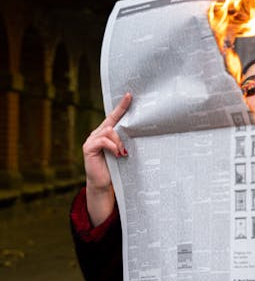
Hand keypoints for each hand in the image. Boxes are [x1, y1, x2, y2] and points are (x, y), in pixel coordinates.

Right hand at [82, 92, 131, 224]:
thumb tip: (139, 132)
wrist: (103, 185)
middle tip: (131, 135)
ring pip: (108, 130)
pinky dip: (112, 146)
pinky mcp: (88, 148)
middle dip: (122, 126)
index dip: (121, 106)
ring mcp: (91, 140)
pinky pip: (103, 140)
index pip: (114, 117)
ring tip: (123, 153)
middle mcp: (97, 134)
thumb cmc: (115, 169)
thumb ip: (125, 142)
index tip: (130, 95)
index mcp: (105, 133)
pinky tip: (117, 154)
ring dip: (118, 141)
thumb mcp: (122, 152)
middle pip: (111, 122)